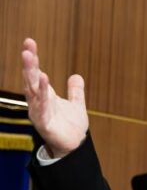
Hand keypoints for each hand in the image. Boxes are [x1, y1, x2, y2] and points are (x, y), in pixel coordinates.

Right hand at [21, 38, 88, 157]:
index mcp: (45, 95)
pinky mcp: (44, 123)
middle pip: (31, 79)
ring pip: (33, 90)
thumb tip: (77, 76)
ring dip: (32, 74)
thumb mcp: (77, 105)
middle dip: (29, 63)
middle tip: (27, 48)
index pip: (36, 73)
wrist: (74, 147)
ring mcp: (39, 112)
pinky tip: (42, 81)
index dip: (33, 59)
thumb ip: (75, 91)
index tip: (30, 42)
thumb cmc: (70, 127)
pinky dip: (41, 95)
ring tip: (30, 58)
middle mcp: (39, 102)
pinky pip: (41, 107)